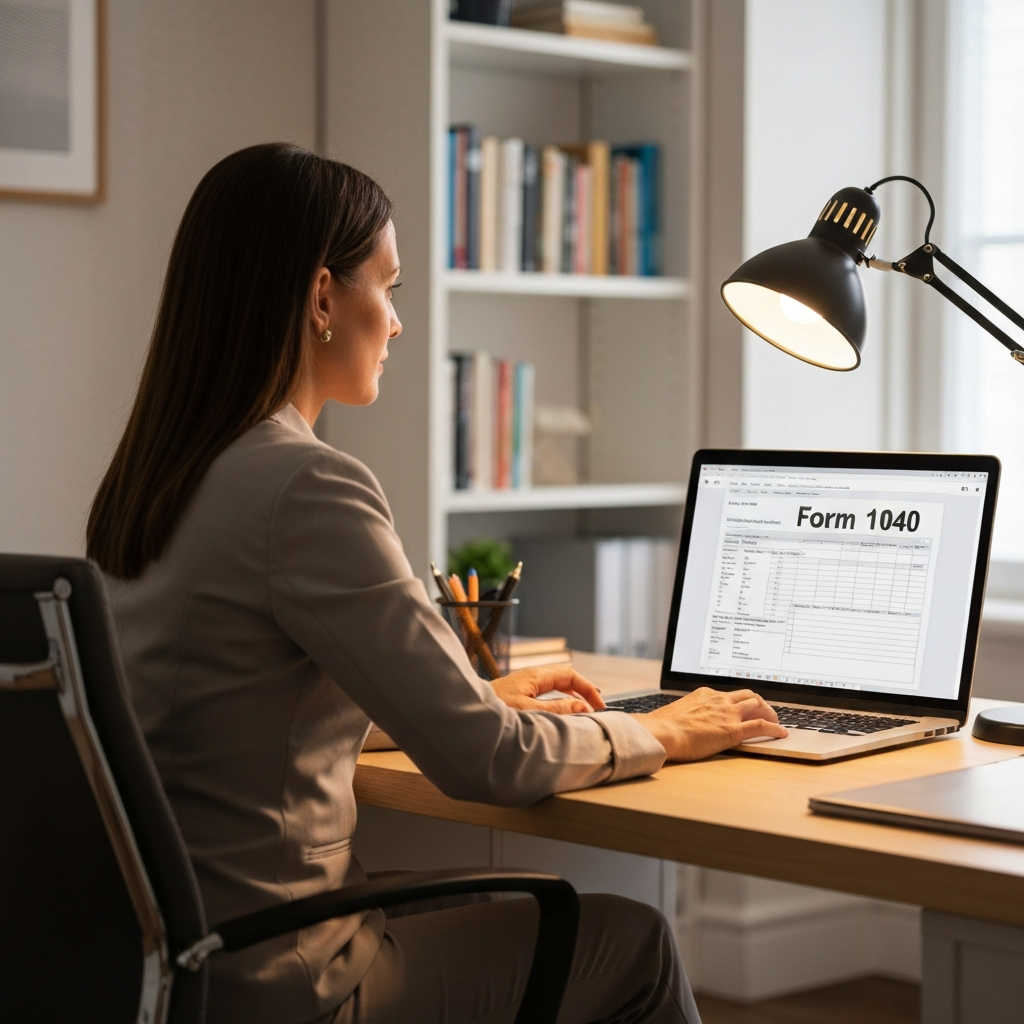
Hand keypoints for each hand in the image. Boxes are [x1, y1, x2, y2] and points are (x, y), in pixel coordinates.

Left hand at [492, 666, 606, 715]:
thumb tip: (582, 705)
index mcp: (534, 676)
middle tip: (596, 709)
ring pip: (554, 687)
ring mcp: (522, 686)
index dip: (588, 688)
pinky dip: (557, 702)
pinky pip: (544, 695)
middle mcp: (529, 678)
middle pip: (563, 679)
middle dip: (582, 691)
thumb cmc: (492, 713)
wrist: (463, 717)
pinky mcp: (515, 697)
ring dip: (570, 697)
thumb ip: (558, 709)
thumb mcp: (529, 712)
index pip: (570, 675)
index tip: (600, 705)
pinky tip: (559, 714)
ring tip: (583, 711)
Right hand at [634, 687, 786, 761]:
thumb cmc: (664, 727)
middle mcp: (719, 700)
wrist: (663, 732)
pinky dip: (774, 728)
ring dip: (770, 713)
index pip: (730, 694)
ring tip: (776, 721)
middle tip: (766, 712)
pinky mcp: (733, 730)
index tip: (745, 706)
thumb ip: (689, 713)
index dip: (742, 701)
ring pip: (758, 706)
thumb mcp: (678, 712)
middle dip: (760, 703)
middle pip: (748, 695)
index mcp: (706, 694)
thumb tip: (686, 722)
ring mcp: (728, 714)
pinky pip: (761, 726)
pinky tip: (781, 733)